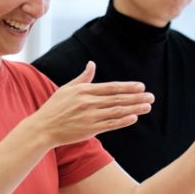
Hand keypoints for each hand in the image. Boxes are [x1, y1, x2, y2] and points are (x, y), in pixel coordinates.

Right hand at [32, 61, 153, 146]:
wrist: (42, 128)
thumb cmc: (54, 107)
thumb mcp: (67, 88)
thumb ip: (83, 78)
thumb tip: (92, 63)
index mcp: (84, 91)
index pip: (111, 88)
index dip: (127, 87)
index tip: (141, 86)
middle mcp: (88, 103)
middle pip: (117, 99)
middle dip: (136, 97)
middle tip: (151, 96)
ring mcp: (89, 117)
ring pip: (116, 112)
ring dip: (134, 109)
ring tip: (147, 106)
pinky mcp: (89, 130)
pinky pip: (110, 125)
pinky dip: (122, 121)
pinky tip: (134, 117)